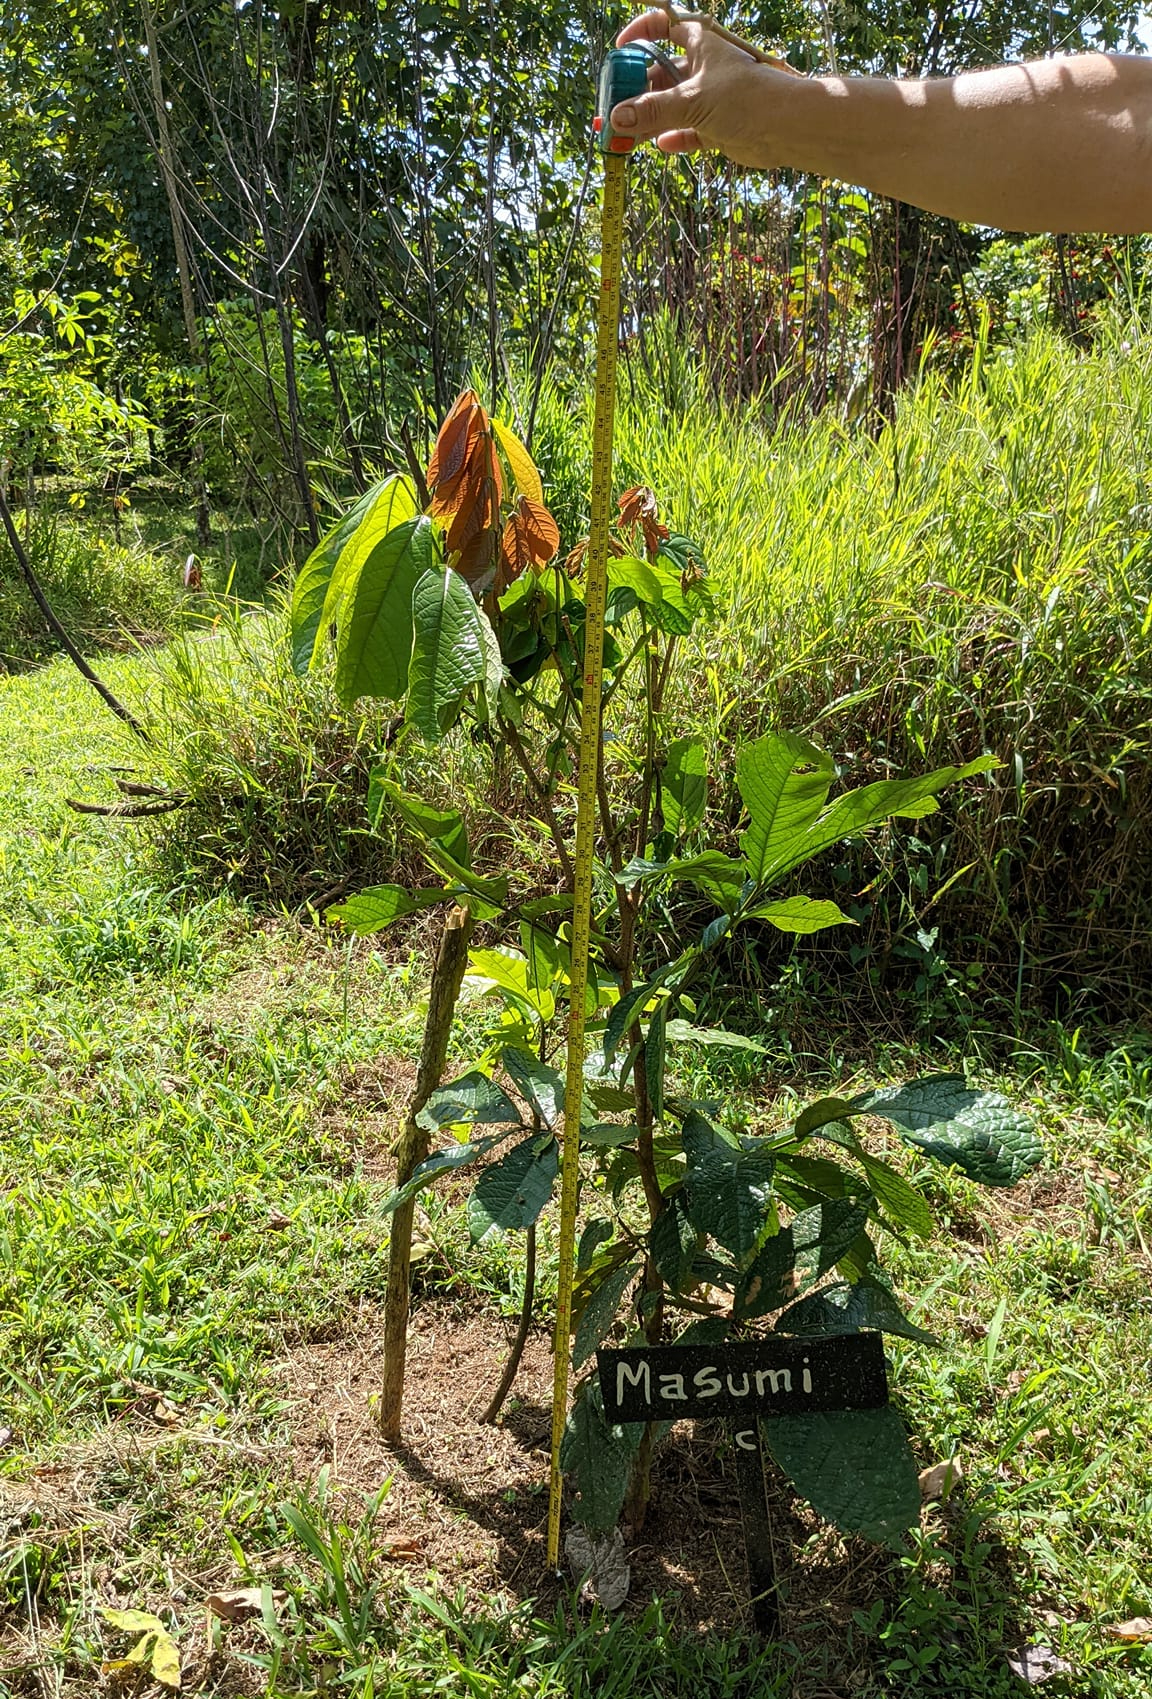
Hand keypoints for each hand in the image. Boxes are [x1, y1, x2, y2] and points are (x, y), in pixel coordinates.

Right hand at [611, 9, 800, 166]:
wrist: (787, 128)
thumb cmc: (745, 98)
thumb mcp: (692, 100)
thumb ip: (653, 110)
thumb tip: (616, 118)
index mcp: (700, 45)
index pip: (664, 27)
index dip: (641, 34)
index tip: (620, 50)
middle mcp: (703, 69)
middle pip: (660, 76)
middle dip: (635, 93)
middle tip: (612, 113)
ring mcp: (710, 99)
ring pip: (670, 108)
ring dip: (648, 122)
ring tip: (625, 139)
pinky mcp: (717, 127)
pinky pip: (688, 132)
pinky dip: (675, 139)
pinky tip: (661, 145)